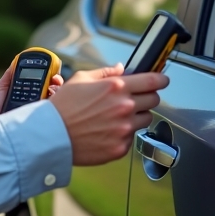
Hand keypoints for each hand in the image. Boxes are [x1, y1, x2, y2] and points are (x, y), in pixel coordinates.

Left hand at [0, 64, 64, 120]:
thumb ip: (9, 77)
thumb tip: (16, 61)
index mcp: (28, 94)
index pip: (43, 82)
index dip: (49, 74)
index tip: (51, 69)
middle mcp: (37, 103)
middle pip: (54, 90)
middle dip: (57, 81)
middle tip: (55, 78)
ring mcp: (40, 114)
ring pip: (57, 100)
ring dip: (57, 92)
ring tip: (51, 90)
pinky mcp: (43, 123)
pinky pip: (55, 113)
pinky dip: (56, 105)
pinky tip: (51, 101)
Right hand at [49, 63, 168, 165]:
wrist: (51, 136)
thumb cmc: (63, 107)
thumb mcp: (81, 79)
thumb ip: (106, 72)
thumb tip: (121, 68)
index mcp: (117, 87)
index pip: (152, 80)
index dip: (161, 79)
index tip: (163, 80)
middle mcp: (125, 107)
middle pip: (154, 100)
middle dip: (147, 97)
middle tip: (135, 99)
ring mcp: (124, 129)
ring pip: (145, 120)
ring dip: (137, 116)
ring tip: (116, 117)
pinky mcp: (120, 147)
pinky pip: (131, 138)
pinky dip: (123, 134)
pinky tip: (107, 131)